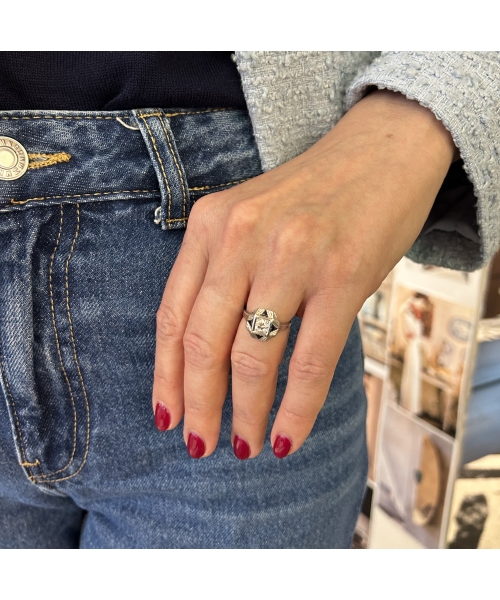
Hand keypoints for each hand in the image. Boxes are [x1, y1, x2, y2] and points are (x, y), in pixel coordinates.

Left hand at [152, 90, 456, 458]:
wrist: (383, 150)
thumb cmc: (314, 196)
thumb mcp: (251, 220)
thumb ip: (224, 274)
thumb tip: (211, 359)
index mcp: (210, 224)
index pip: (172, 315)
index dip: (167, 375)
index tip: (166, 416)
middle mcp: (241, 236)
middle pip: (204, 342)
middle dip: (199, 406)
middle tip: (201, 446)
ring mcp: (291, 255)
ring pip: (252, 357)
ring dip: (245, 414)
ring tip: (245, 447)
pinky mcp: (342, 275)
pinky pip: (310, 360)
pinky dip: (296, 409)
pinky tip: (287, 437)